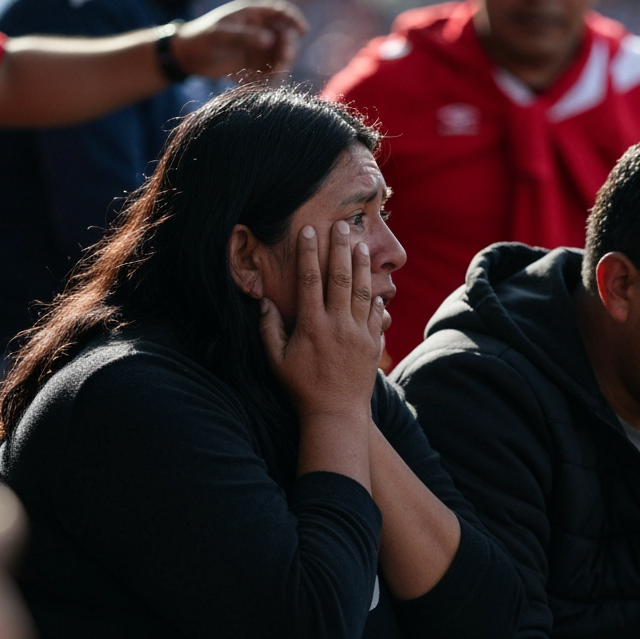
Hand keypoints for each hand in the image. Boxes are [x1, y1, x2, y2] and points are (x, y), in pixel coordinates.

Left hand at [172, 0, 307, 79]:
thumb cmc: (201, 38)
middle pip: (285, 36)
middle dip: (288, 48)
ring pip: (281, 56)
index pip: (280, 12)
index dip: (294, 19)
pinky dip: (271, 78)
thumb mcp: (221, 35)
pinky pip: (271, 72)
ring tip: (273, 76)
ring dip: (282, 66)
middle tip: (284, 59)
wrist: (187, 57)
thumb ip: (245, 36)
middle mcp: (259, 30)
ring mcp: (258, 48)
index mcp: (252, 14)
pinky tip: (262, 84)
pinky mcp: (254, 66)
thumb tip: (270, 40)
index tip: (302, 31)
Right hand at [261, 220, 386, 420]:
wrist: (336, 413)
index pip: (309, 279)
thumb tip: (262, 300)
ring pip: (363, 290)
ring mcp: (359, 333)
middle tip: (341, 225)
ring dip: (362, 265)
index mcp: (312, 325)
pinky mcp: (373, 343)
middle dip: (340, 248)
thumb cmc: (301, 387)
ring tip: (360, 244)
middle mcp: (337, 325)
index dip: (308, 252)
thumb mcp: (276, 359)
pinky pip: (376, 312)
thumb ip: (268, 328)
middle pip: (340, 277)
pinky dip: (376, 294)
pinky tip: (375, 280)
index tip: (308, 231)